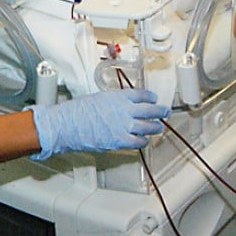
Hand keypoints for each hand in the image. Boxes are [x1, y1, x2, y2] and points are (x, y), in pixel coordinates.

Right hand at [29, 89, 169, 160]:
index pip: (142, 94)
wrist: (68, 125)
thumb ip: (115, 102)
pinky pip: (139, 141)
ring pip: (149, 126)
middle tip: (166, 112)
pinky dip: (144, 140)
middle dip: (161, 111)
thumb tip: (123, 106)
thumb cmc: (79, 111)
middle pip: (151, 110)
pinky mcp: (120, 140)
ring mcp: (124, 126)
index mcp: (119, 96)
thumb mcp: (100, 98)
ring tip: (159, 127)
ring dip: (156, 127)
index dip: (150, 97)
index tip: (154, 98)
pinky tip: (144, 140)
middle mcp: (125, 110)